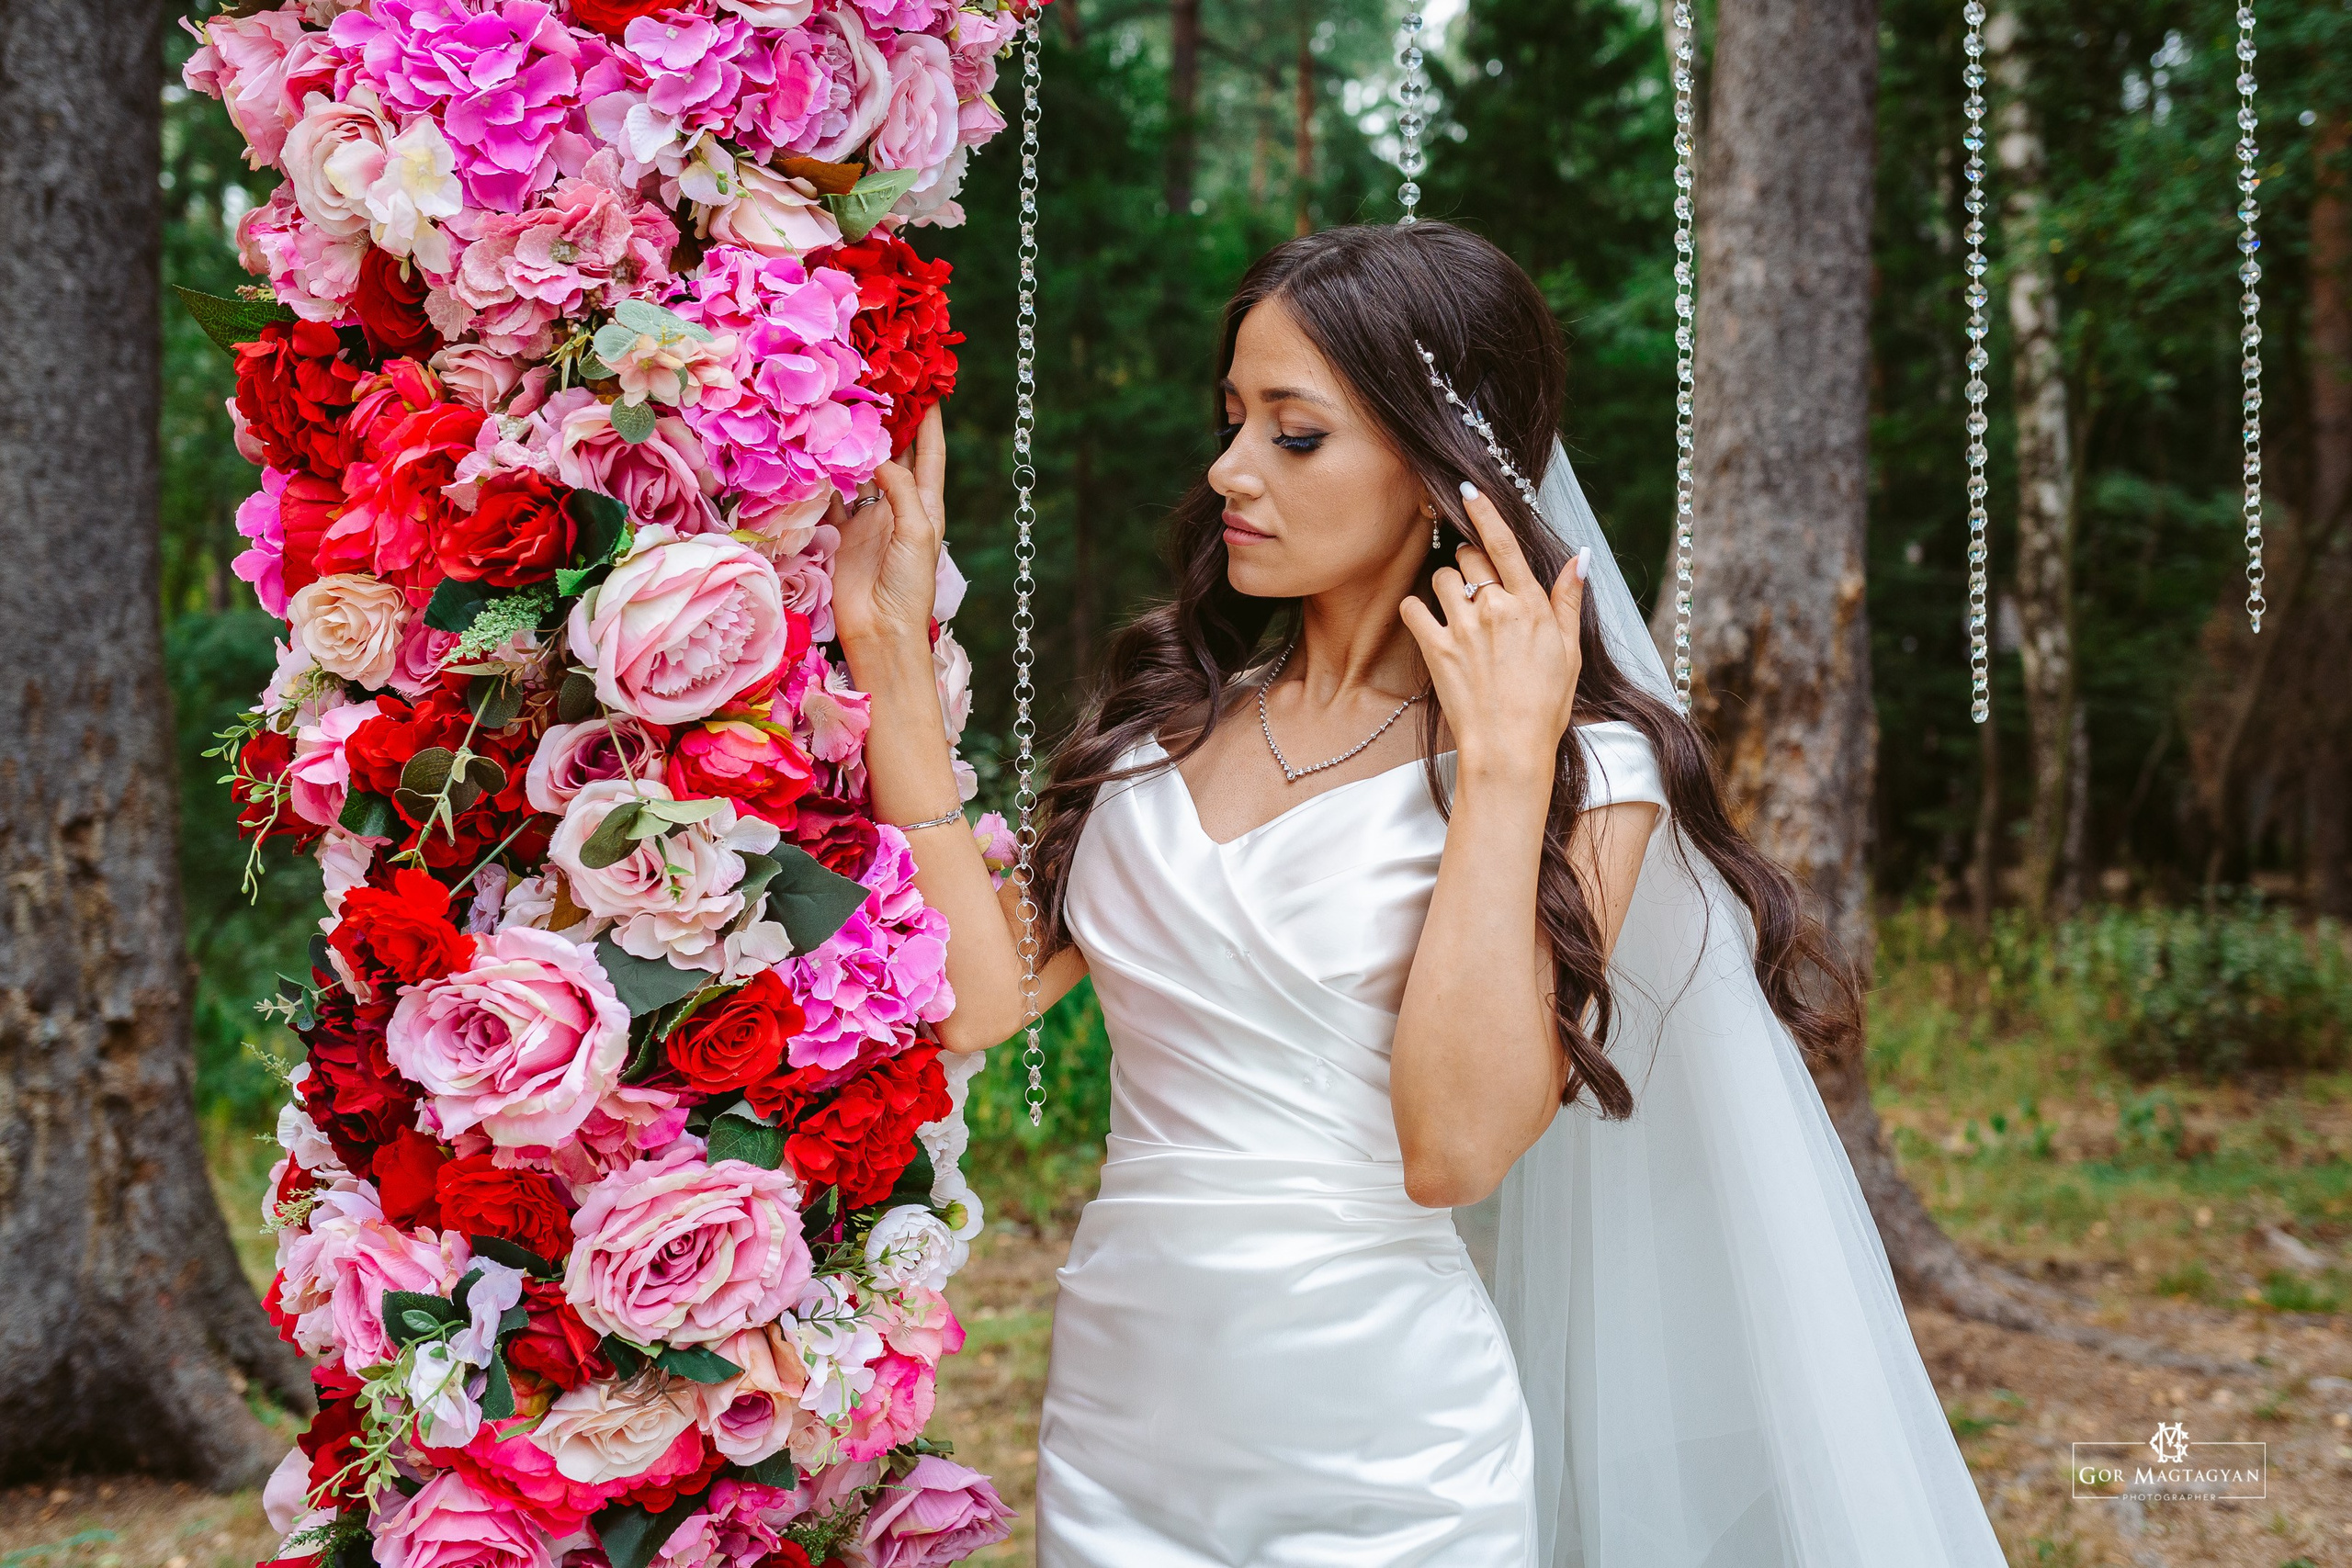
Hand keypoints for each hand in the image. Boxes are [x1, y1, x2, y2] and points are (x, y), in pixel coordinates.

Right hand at [830, 401, 945, 657]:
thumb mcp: (916, 532)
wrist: (880, 632)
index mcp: (927, 504)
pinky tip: (813, 451)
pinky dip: (823, 474)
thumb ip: (901, 490)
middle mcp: (898, 505)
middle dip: (888, 421)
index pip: (931, 452)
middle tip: (874, 384)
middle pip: (895, 453)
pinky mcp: (842, 531)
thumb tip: (878, 455)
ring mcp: (869, 517)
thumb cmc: (908, 586)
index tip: (925, 384)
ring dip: (853, 443)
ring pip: (860, 469)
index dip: (929, 419)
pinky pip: (831, 494)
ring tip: (840, 407)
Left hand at [1398, 482, 1587, 778]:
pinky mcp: (1436, 649)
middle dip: (1469, 562)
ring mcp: (1463, 627)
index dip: (1485, 513)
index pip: (1504, 544)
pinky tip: (1427, 622)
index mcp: (1530, 605)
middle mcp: (1495, 608)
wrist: (1510, 747)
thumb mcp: (1570, 650)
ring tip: (1456, 609)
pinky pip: (1414, 608)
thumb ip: (1568, 600)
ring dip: (1445, 585)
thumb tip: (1581, 557)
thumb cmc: (1545, 704)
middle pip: (1469, 557)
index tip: (1469, 490)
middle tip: (1475, 584)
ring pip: (1441, 578)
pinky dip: (1416, 610)